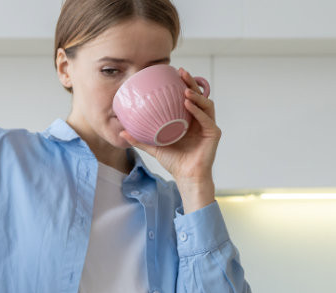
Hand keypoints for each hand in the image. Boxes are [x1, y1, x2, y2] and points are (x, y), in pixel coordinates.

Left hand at [120, 67, 220, 211]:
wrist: (186, 177)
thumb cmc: (174, 162)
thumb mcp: (154, 147)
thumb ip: (140, 139)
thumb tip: (121, 132)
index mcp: (189, 119)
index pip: (188, 97)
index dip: (184, 84)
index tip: (174, 73)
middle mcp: (200, 119)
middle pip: (198, 96)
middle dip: (191, 82)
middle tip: (181, 72)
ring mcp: (208, 125)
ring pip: (206, 103)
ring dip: (196, 95)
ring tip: (184, 89)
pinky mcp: (213, 133)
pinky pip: (206, 118)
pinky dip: (197, 110)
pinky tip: (188, 103)